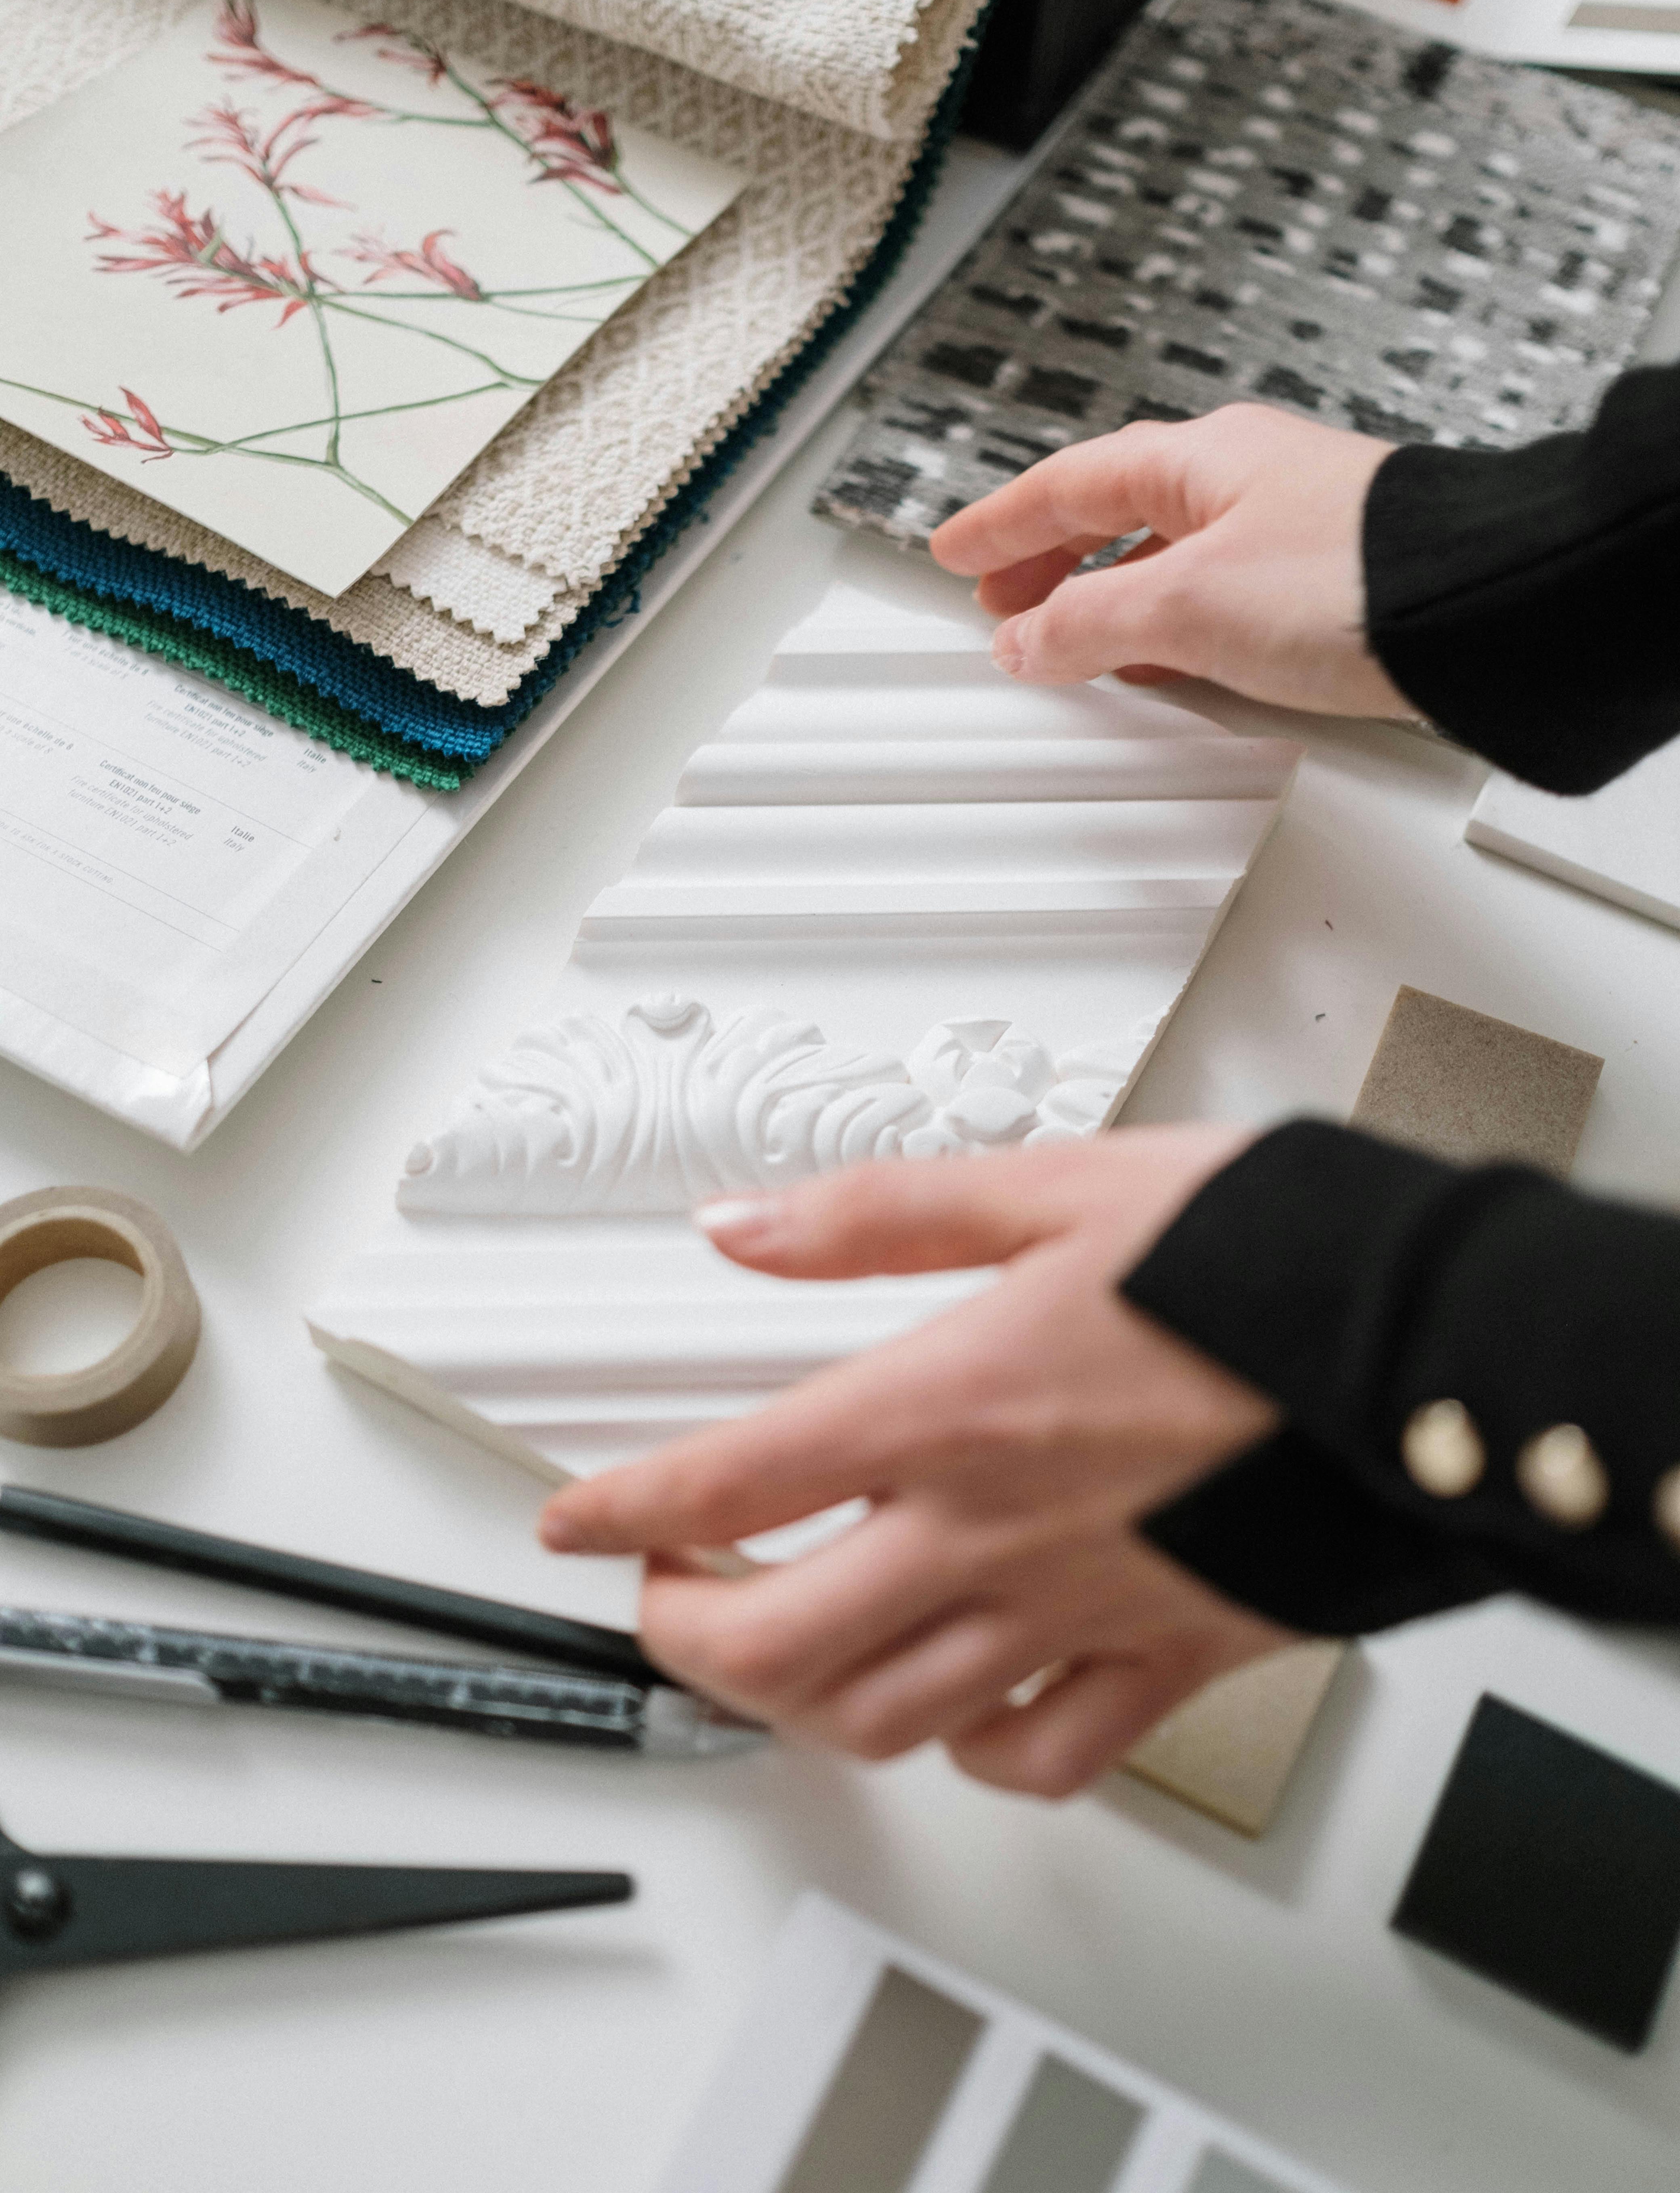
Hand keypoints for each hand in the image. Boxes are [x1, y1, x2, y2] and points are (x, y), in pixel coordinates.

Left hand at [539, 1133, 1292, 1798]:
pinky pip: (1045, 1757)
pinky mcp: (1167, 1654)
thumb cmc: (1261, 1259)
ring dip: (799, 1698)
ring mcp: (1080, 1609)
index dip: (622, 1508)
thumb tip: (749, 1225)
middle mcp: (998, 1530)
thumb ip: (882, 1215)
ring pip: (887, 1716)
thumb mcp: (1052, 1186)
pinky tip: (957, 1708)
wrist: (1419, 1342)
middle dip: (685, 1633)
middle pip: (780, 1643)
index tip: (575, 1518)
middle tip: (666, 1591)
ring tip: (777, 1649)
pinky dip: (974, 1753)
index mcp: (953, 1407)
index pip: (731, 1479)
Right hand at [930, 401, 1413, 717]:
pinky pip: (1214, 595)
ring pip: (1166, 557)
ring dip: (1105, 598)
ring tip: (1065, 642)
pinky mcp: (1328, 584)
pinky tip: (1160, 661)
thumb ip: (1092, 622)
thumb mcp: (1187, 604)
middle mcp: (1246, 481)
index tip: (954, 550)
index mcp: (1201, 460)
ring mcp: (1290, 530)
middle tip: (999, 603)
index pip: (1069, 484)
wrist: (1483, 607)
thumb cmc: (1351, 580)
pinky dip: (1165, 624)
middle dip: (1049, 562)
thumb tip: (1025, 639)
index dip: (1001, 523)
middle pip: (1116, 514)